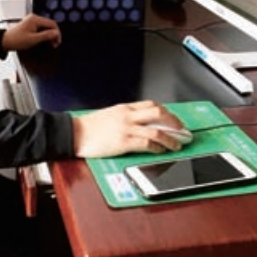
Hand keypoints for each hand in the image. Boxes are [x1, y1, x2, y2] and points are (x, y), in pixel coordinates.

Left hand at [1, 14, 60, 51]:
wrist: (5, 41)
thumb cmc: (16, 40)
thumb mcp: (33, 39)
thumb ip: (46, 35)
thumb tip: (56, 33)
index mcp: (35, 19)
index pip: (52, 23)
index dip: (57, 33)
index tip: (58, 41)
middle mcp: (34, 18)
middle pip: (49, 25)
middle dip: (53, 34)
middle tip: (55, 44)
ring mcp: (31, 21)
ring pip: (45, 27)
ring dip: (49, 35)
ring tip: (50, 44)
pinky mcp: (30, 25)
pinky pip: (41, 28)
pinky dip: (44, 34)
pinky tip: (44, 40)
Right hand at [72, 100, 186, 157]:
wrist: (74, 134)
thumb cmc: (89, 127)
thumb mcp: (110, 115)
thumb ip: (126, 118)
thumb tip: (141, 124)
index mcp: (125, 108)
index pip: (151, 105)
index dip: (167, 112)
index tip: (174, 119)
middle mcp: (128, 115)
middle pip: (158, 113)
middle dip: (174, 121)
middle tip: (182, 130)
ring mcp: (127, 128)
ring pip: (156, 130)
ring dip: (170, 138)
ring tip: (177, 144)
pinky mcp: (124, 142)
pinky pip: (147, 143)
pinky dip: (158, 147)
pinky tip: (161, 151)